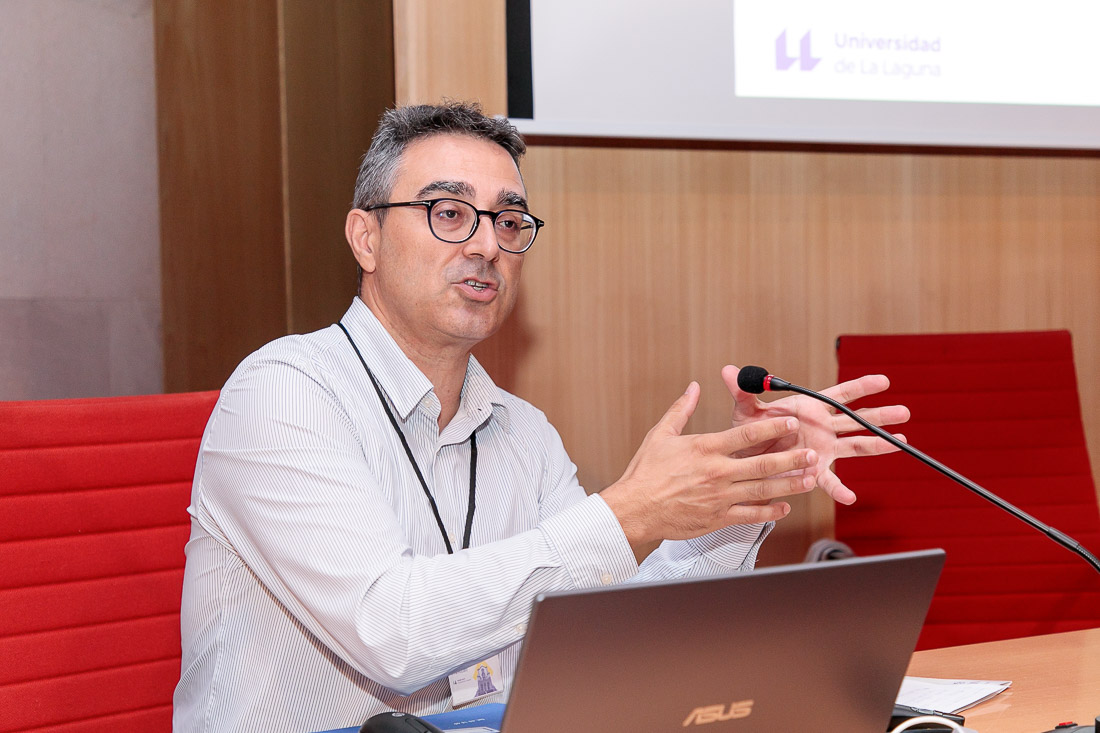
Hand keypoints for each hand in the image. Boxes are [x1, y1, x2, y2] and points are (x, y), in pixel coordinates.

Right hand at [601, 382, 818, 562]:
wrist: (634, 508)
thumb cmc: (645, 472)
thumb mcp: (660, 434)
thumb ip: (681, 410)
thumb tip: (693, 387)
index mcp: (705, 448)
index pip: (747, 434)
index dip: (773, 427)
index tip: (791, 423)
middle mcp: (717, 472)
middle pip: (763, 463)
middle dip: (791, 458)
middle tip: (811, 453)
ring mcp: (720, 497)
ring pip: (763, 489)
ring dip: (789, 484)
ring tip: (809, 478)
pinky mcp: (718, 518)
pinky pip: (751, 515)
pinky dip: (770, 511)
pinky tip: (784, 507)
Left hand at [720, 365, 909, 505]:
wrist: (742, 459)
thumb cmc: (748, 431)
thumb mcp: (745, 410)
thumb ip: (742, 391)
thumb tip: (728, 371)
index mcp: (809, 408)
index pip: (840, 394)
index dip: (861, 387)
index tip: (884, 381)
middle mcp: (821, 428)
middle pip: (856, 419)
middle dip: (880, 416)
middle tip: (904, 412)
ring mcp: (821, 448)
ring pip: (855, 444)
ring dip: (878, 444)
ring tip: (901, 443)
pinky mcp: (813, 469)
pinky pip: (828, 479)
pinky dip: (838, 488)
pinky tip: (850, 497)